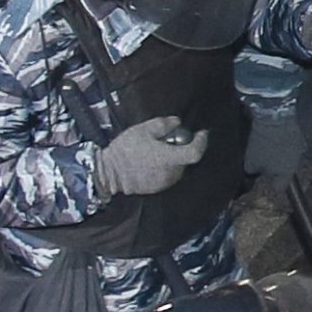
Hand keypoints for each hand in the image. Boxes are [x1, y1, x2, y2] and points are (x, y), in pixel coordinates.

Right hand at [93, 117, 209, 197]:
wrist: (108, 172)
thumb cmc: (125, 150)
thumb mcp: (144, 130)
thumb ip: (164, 124)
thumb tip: (177, 122)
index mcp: (169, 158)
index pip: (196, 152)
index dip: (202, 141)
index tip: (201, 133)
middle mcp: (170, 173)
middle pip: (186, 159)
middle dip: (181, 147)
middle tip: (167, 140)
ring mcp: (165, 182)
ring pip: (178, 167)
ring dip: (173, 158)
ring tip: (154, 151)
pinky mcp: (158, 188)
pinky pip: (168, 174)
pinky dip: (165, 167)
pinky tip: (150, 162)